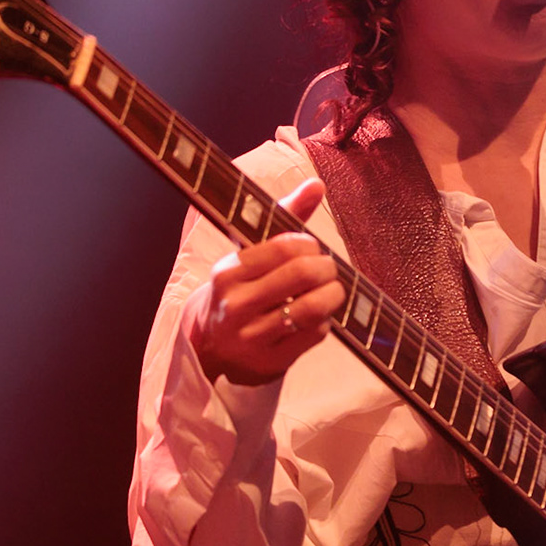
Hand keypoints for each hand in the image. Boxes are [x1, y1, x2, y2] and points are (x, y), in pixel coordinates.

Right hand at [189, 178, 344, 384]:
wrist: (212, 344)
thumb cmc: (241, 288)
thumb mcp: (252, 252)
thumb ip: (284, 215)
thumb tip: (317, 184)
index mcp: (228, 272)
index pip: (283, 247)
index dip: (309, 245)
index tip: (313, 248)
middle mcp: (235, 305)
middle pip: (300, 276)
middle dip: (326, 268)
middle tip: (329, 269)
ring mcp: (251, 337)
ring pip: (311, 308)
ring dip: (332, 295)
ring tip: (332, 290)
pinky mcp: (270, 362)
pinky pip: (313, 334)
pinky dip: (326, 321)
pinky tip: (319, 315)